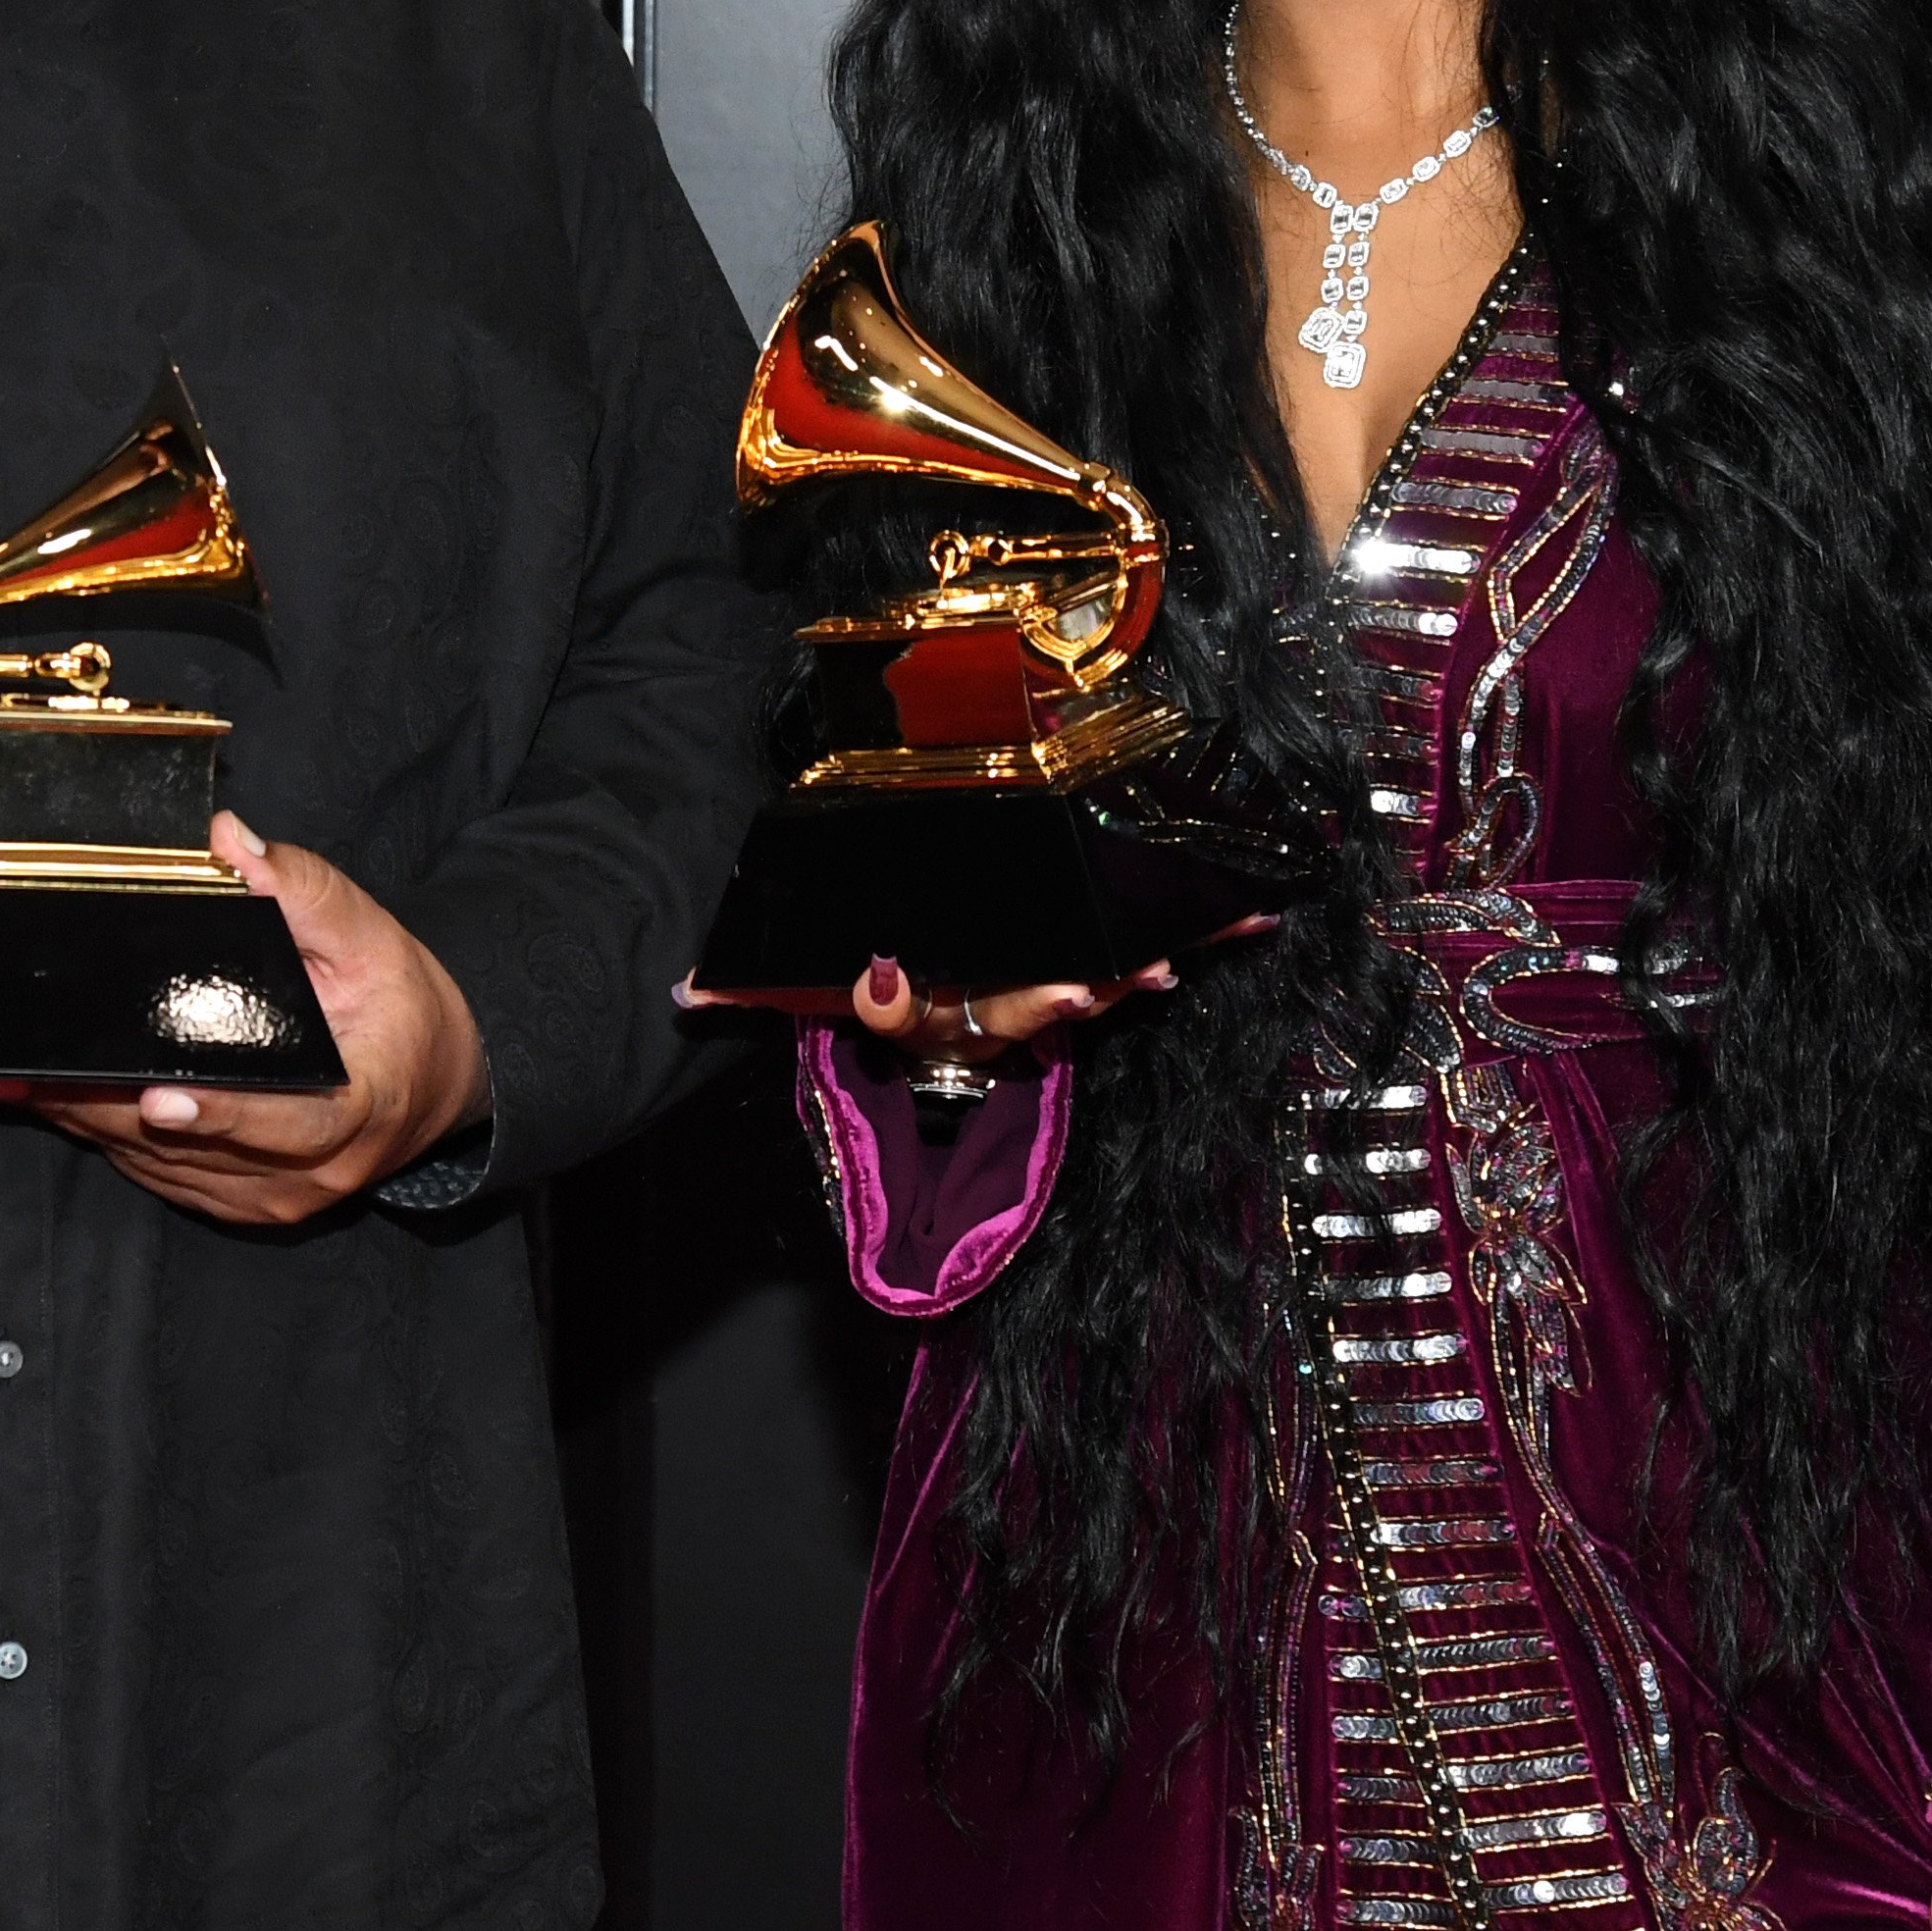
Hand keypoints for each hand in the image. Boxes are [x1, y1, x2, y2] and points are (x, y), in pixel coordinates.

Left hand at [0, 814, 487, 1226]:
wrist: (433, 1084)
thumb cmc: (402, 1010)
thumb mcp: (371, 936)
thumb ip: (301, 889)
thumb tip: (227, 842)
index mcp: (357, 1110)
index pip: (286, 1125)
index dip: (220, 1116)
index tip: (158, 1097)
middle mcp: (308, 1173)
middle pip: (188, 1145)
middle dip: (100, 1102)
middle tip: (21, 1065)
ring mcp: (266, 1199)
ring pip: (154, 1163)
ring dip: (80, 1117)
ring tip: (4, 1077)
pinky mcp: (231, 1202)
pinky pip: (151, 1172)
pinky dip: (97, 1132)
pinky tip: (41, 1096)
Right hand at [674, 950, 1172, 1060]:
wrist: (932, 1005)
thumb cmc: (873, 985)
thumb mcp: (809, 989)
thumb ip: (749, 986)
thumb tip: (684, 987)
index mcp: (923, 1012)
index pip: (907, 1013)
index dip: (915, 999)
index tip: (936, 982)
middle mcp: (984, 1013)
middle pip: (1016, 1009)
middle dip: (1051, 999)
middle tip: (1083, 990)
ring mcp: (1039, 996)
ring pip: (1087, 988)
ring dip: (1129, 974)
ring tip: (1163, 966)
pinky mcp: (1083, 967)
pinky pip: (1134, 952)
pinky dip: (1192, 938)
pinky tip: (1247, 917)